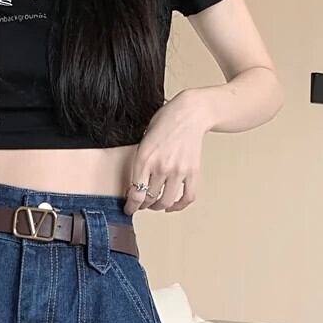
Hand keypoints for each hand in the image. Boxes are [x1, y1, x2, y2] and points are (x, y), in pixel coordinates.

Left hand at [124, 90, 210, 215]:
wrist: (190, 113)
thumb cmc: (165, 123)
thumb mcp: (143, 142)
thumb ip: (139, 164)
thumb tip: (134, 186)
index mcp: (144, 159)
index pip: (135, 194)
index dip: (131, 206)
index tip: (129, 209)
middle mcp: (161, 167)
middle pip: (149, 199)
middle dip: (143, 205)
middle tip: (141, 204)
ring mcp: (178, 170)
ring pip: (166, 202)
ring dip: (158, 207)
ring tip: (155, 204)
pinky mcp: (193, 172)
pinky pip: (187, 197)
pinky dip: (179, 206)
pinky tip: (172, 206)